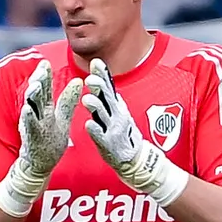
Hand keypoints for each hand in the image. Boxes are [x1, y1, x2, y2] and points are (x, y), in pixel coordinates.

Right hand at [0, 58, 71, 211]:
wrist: (39, 165)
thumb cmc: (50, 140)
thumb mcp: (61, 118)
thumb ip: (68, 100)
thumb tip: (78, 81)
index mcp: (46, 109)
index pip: (45, 89)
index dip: (45, 76)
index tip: (45, 62)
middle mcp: (38, 115)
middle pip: (37, 95)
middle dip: (38, 81)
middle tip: (40, 68)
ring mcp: (33, 126)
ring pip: (31, 107)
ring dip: (32, 96)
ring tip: (35, 85)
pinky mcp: (31, 138)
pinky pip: (29, 126)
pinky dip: (28, 117)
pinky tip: (28, 109)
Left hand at [80, 60, 179, 204]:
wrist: (134, 160)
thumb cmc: (124, 136)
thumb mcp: (119, 113)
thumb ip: (110, 99)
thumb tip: (105, 80)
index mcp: (117, 108)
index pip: (109, 87)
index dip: (103, 75)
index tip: (96, 62)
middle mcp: (117, 116)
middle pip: (107, 98)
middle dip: (99, 86)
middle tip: (90, 78)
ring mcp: (113, 130)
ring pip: (103, 115)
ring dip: (95, 106)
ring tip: (86, 99)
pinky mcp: (109, 144)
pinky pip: (101, 136)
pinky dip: (95, 130)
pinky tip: (88, 125)